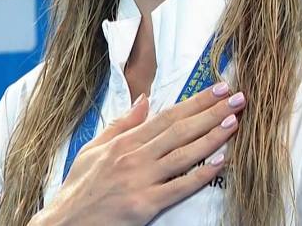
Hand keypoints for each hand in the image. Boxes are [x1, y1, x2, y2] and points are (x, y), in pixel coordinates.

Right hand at [29, 82, 246, 225]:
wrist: (64, 223)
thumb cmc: (79, 188)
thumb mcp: (93, 149)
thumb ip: (121, 124)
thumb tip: (144, 101)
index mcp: (123, 142)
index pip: (167, 116)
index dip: (195, 102)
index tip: (217, 90)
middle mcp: (134, 157)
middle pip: (180, 130)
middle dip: (211, 112)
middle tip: (237, 99)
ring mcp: (141, 181)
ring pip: (184, 154)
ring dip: (212, 137)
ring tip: (234, 123)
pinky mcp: (146, 206)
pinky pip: (179, 188)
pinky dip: (201, 175)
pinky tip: (219, 163)